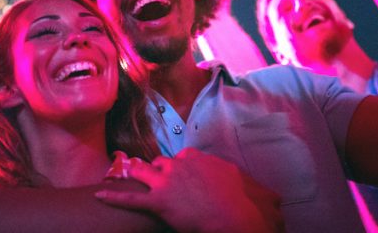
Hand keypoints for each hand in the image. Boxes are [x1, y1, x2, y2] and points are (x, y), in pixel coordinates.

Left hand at [96, 148, 281, 232]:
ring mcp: (167, 180)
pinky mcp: (157, 200)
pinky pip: (130, 197)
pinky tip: (99, 195)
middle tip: (152, 176)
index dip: (179, 167)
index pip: (183, 157)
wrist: (233, 219)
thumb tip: (277, 198)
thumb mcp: (250, 188)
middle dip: (156, 170)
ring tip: (119, 171)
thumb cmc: (242, 205)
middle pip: (161, 162)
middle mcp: (180, 163)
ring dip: (131, 172)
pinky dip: (113, 196)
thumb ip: (253, 187)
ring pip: (142, 171)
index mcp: (199, 158)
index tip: (179, 174)